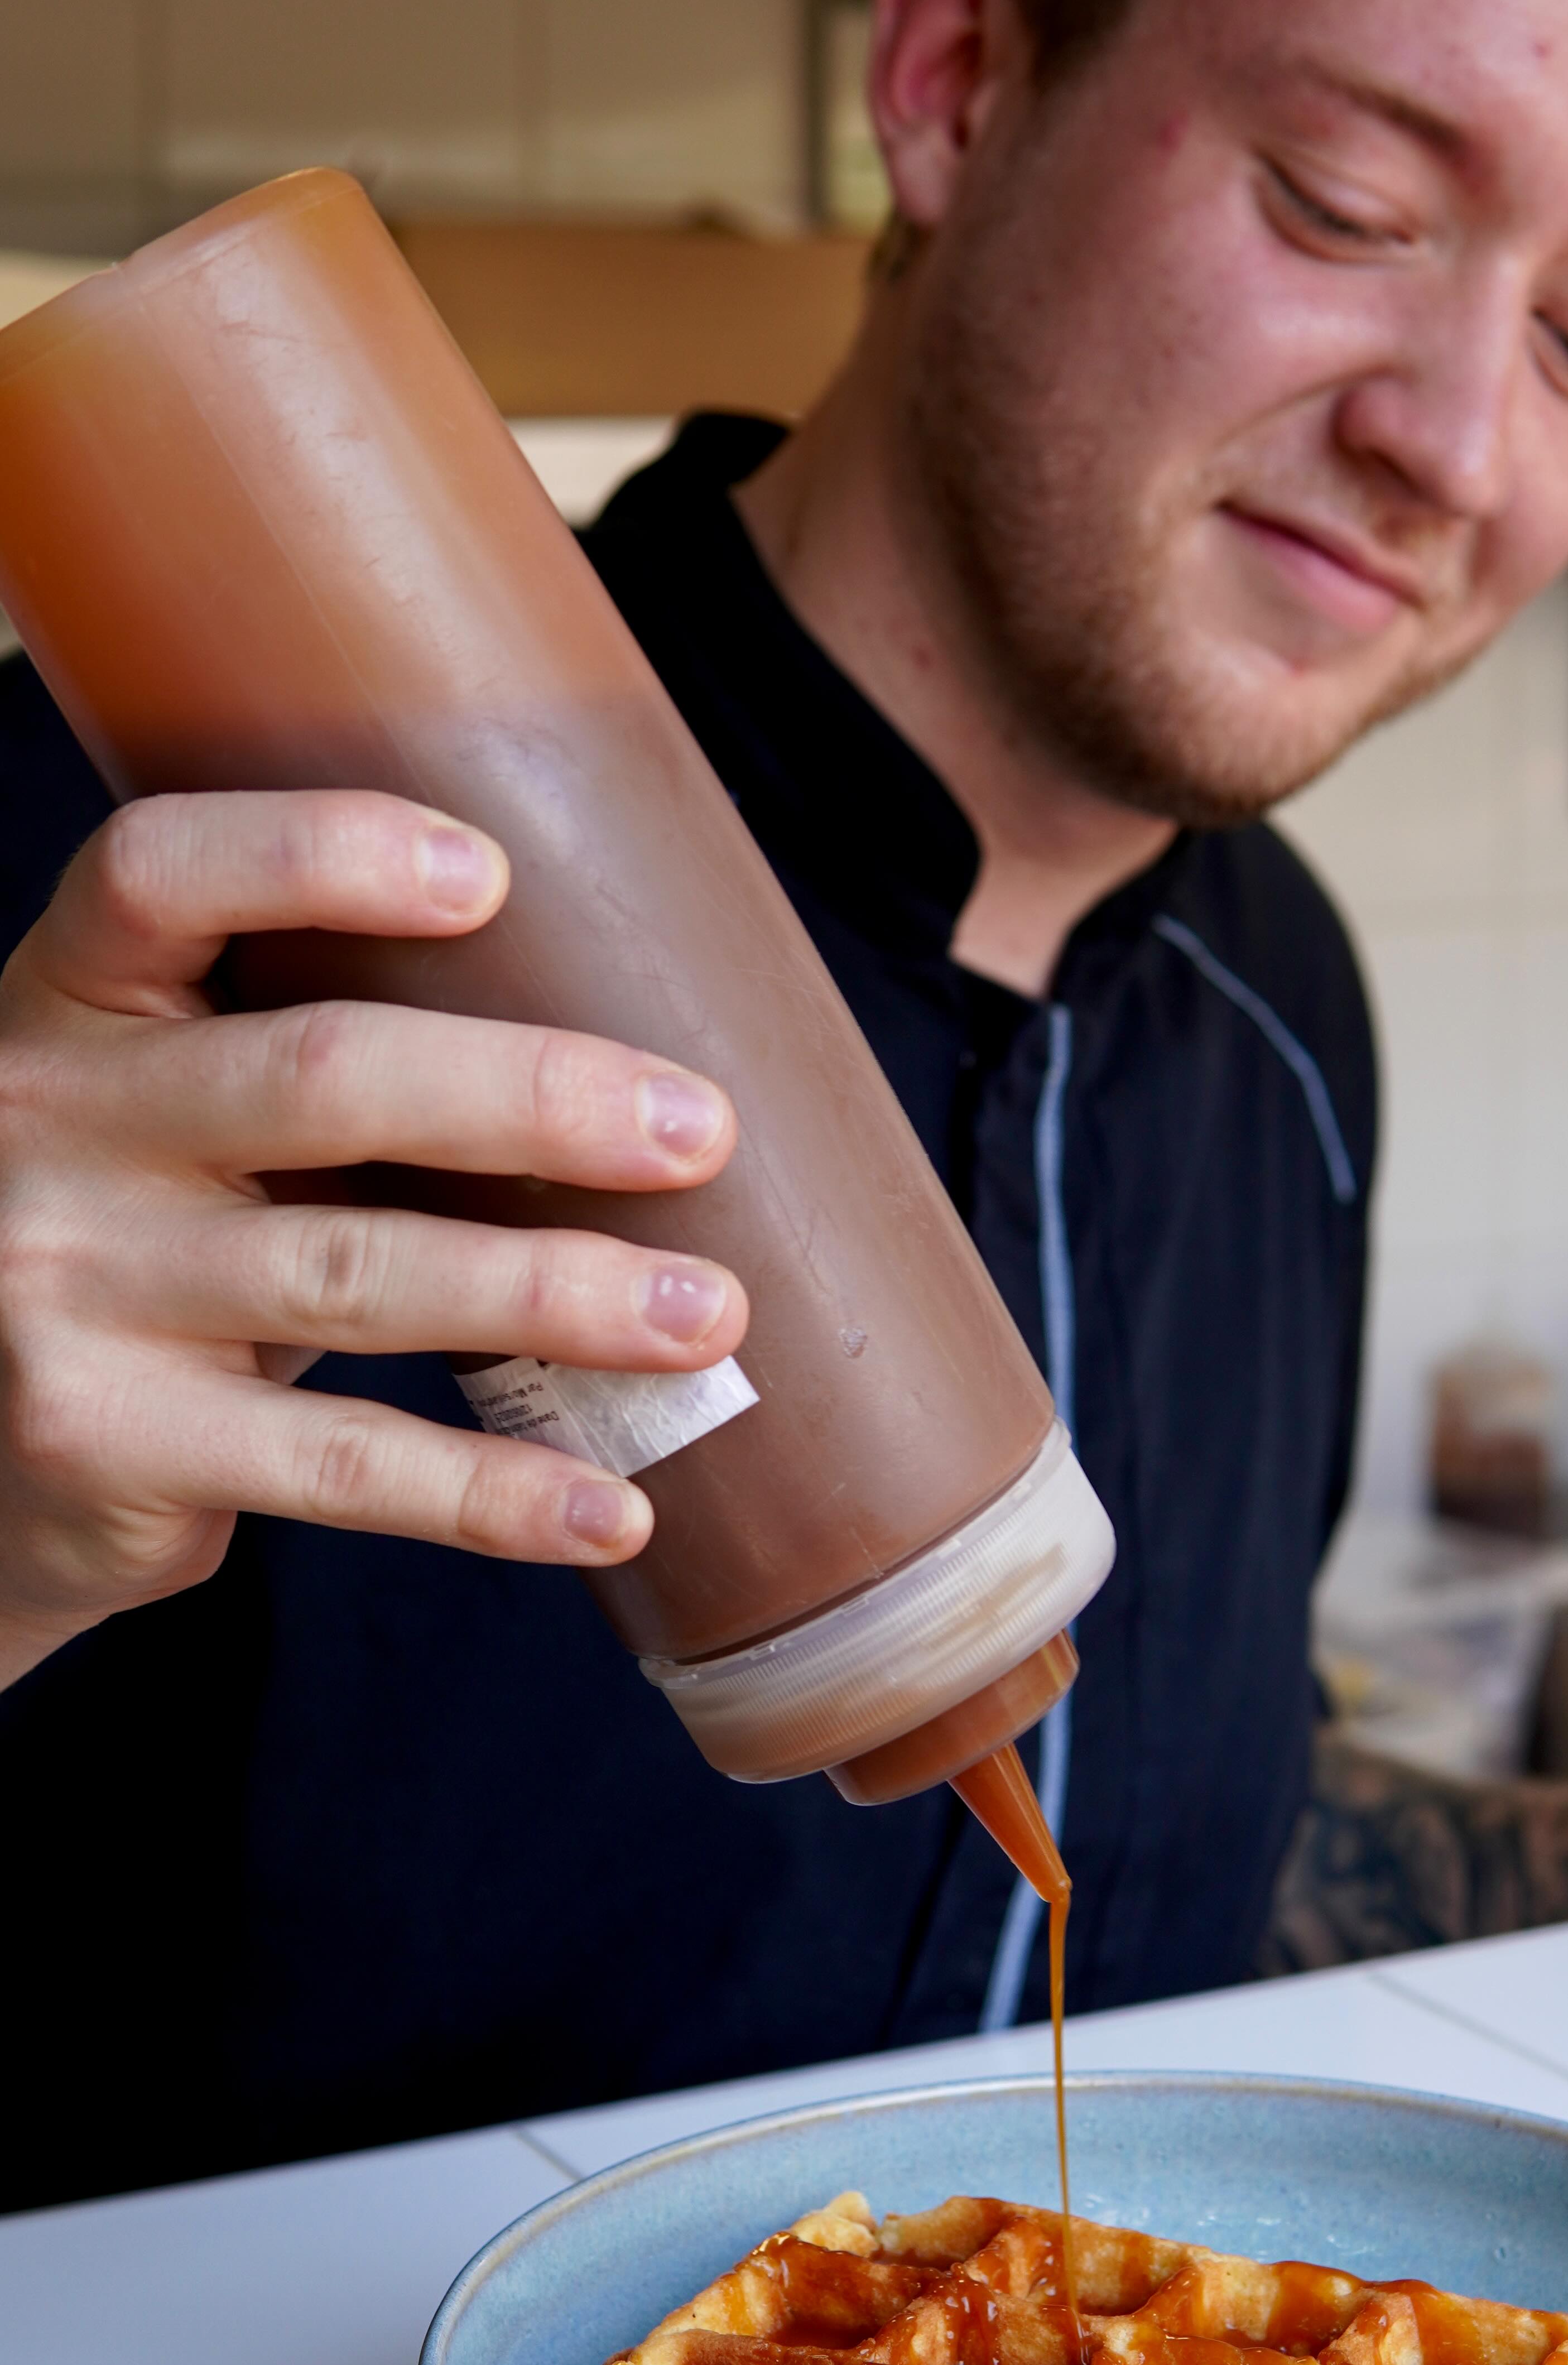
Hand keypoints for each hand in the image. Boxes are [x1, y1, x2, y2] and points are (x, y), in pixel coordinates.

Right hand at [0, 789, 745, 1690]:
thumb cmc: (146, 1239)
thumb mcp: (170, 1115)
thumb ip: (318, 1072)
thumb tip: (633, 1085)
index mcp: (69, 1000)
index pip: (158, 872)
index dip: (321, 853)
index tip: (494, 877)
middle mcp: (45, 1127)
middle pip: (317, 1076)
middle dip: (534, 1097)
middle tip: (700, 1131)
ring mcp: (65, 1290)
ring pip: (356, 1273)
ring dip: (556, 1292)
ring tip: (705, 1314)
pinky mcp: (108, 1444)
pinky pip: (339, 1469)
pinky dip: (492, 1493)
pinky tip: (612, 1511)